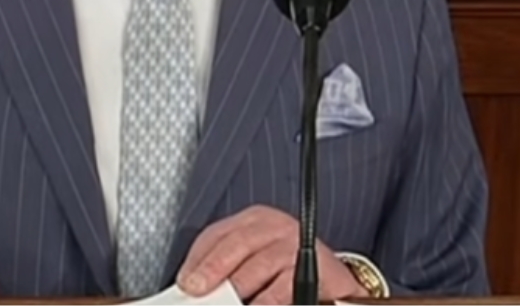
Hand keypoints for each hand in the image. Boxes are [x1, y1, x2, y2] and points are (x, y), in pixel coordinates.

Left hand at [177, 206, 364, 304]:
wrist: (335, 281)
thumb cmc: (286, 270)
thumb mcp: (254, 261)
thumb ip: (227, 271)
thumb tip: (196, 290)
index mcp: (254, 221)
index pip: (217, 234)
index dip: (197, 259)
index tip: (184, 283)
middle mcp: (275, 226)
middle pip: (237, 244)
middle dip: (213, 271)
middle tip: (197, 292)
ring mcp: (296, 243)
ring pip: (260, 265)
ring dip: (238, 291)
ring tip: (226, 303)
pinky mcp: (316, 266)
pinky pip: (286, 286)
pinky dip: (267, 301)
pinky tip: (258, 305)